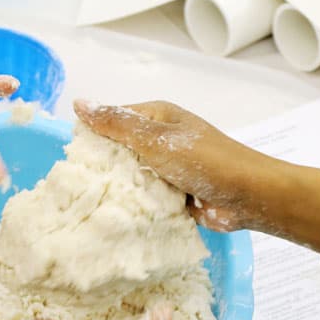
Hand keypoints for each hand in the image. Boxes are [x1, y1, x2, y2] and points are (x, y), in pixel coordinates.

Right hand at [73, 99, 266, 232]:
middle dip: (105, 166)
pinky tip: (119, 217)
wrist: (247, 195)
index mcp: (158, 117)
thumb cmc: (205, 161)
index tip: (72, 156)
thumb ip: (117, 124)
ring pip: (133, 178)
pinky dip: (138, 206)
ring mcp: (169, 168)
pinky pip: (147, 199)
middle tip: (79, 185)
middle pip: (121, 151)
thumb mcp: (155, 139)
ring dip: (122, 189)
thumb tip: (79, 103)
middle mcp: (162, 140)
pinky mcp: (175, 194)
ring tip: (94, 203)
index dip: (93, 135)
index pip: (114, 120)